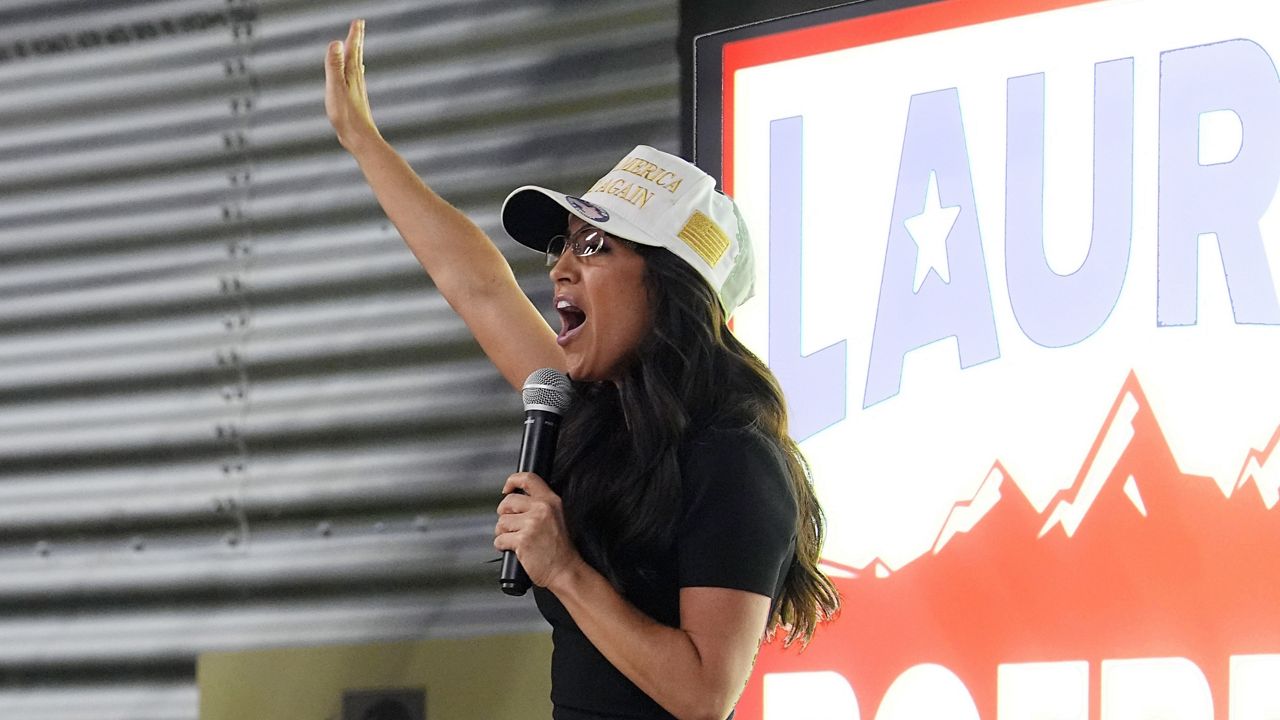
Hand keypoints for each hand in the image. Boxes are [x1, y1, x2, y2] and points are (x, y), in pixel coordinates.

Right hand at [324, 19, 381, 150]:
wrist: (359, 138)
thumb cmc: (346, 115)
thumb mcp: (335, 87)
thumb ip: (334, 65)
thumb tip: (336, 43)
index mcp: (351, 74)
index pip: (352, 50)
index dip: (354, 35)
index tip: (358, 21)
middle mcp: (357, 80)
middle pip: (357, 55)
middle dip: (356, 39)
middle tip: (359, 25)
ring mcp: (357, 89)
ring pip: (357, 65)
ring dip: (356, 53)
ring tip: (356, 45)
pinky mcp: (355, 98)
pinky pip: (355, 78)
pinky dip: (355, 69)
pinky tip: (357, 73)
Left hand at [494, 472, 584, 589]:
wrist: (566, 570)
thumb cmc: (561, 548)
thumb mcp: (558, 517)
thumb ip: (540, 505)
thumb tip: (515, 501)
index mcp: (551, 501)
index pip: (528, 479)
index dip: (512, 481)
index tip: (506, 489)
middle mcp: (542, 509)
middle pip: (508, 502)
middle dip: (504, 514)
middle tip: (512, 525)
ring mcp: (532, 524)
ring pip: (501, 522)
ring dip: (503, 533)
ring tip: (516, 540)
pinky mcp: (522, 541)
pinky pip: (500, 539)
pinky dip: (502, 546)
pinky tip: (514, 549)